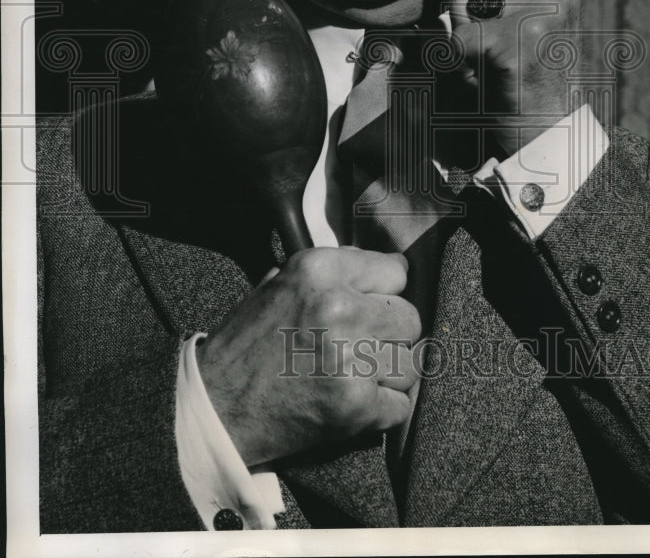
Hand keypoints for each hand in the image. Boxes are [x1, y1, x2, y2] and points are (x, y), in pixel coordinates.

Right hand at [196, 247, 420, 466]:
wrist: (214, 407)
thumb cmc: (246, 344)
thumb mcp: (277, 284)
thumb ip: (332, 272)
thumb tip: (386, 267)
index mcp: (318, 270)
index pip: (395, 271)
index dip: (386, 291)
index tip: (375, 304)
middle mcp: (338, 307)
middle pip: (409, 317)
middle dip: (391, 333)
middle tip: (365, 346)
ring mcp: (349, 358)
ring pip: (410, 362)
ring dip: (390, 372)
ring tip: (359, 375)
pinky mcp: (355, 405)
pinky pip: (401, 404)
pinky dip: (384, 408)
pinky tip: (359, 402)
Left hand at [449, 0, 581, 155]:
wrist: (545, 130)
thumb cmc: (519, 69)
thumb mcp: (511, 10)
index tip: (497, 17)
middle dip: (465, 9)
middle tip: (494, 44)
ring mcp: (544, 11)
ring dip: (463, 33)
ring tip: (492, 58)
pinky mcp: (520, 43)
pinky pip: (458, 38)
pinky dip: (456, 61)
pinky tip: (483, 75)